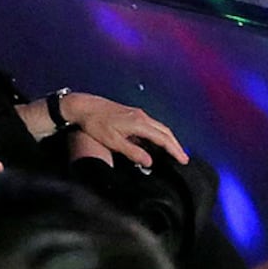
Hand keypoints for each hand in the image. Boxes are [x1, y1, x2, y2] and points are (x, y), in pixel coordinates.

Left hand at [55, 91, 183, 168]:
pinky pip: (152, 125)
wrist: (84, 107)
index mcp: (139, 123)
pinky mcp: (133, 114)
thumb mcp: (113, 141)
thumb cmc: (95, 124)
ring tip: (174, 152)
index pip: (163, 138)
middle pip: (165, 132)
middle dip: (176, 145)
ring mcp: (138, 114)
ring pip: (160, 127)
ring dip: (169, 140)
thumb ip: (132, 152)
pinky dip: (159, 135)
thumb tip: (149, 161)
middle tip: (183, 158)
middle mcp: (142, 117)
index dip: (174, 150)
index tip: (183, 160)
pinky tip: (157, 143)